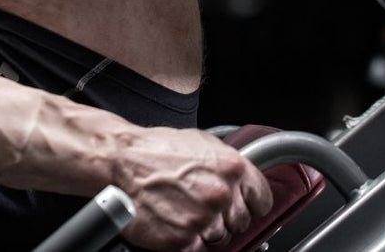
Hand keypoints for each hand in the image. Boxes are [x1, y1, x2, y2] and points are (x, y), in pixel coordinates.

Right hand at [112, 127, 272, 250]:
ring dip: (206, 232)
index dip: (251, 205)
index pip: (262, 201)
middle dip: (226, 219)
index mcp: (232, 169)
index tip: (243, 208)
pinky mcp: (182, 239)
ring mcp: (202, 219)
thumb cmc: (156, 150)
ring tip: (186, 215)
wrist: (122, 161)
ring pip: (221, 239)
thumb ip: (227, 166)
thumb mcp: (202, 144)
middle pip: (242, 223)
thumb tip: (242, 183)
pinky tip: (177, 225)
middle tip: (205, 210)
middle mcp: (221, 195)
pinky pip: (199, 251)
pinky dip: (189, 243)